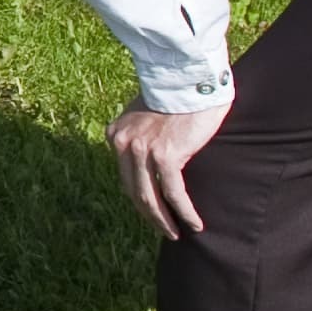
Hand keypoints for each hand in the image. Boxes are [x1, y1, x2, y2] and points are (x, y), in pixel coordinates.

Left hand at [109, 94, 232, 238]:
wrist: (190, 77)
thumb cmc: (177, 94)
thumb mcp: (147, 114)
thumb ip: (142, 134)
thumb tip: (151, 159)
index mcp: (116, 133)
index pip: (125, 175)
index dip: (140, 197)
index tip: (154, 211)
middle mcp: (123, 143)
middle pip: (134, 191)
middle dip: (150, 215)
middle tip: (165, 230)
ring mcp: (142, 150)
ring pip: (151, 198)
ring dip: (164, 221)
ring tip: (176, 234)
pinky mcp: (165, 155)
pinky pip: (174, 193)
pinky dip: (184, 212)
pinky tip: (195, 224)